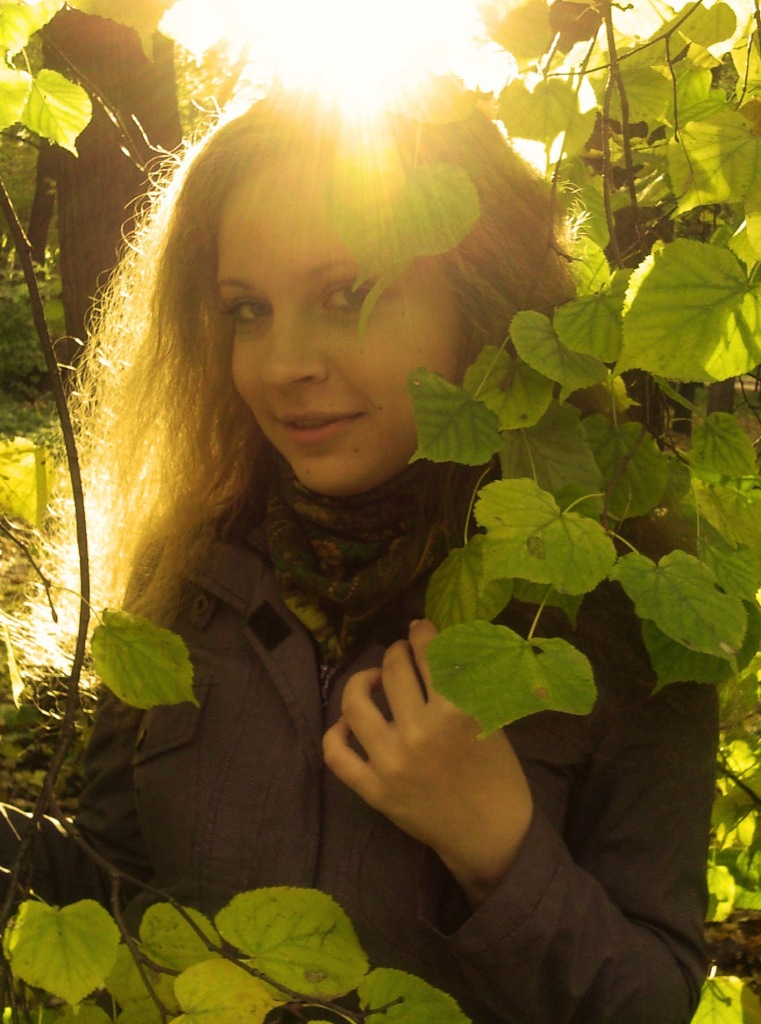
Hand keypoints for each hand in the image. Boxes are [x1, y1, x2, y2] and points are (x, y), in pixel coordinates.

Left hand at [322, 619, 532, 905]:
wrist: (491, 835)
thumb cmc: (497, 773)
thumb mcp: (490, 718)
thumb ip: (461, 683)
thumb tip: (432, 642)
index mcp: (456, 711)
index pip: (429, 653)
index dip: (422, 632)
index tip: (419, 627)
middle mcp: (419, 732)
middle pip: (393, 669)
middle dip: (396, 651)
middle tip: (401, 651)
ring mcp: (391, 761)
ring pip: (356, 702)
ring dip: (363, 679)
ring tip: (373, 679)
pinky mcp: (373, 790)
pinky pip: (336, 753)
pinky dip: (337, 731)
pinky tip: (350, 722)